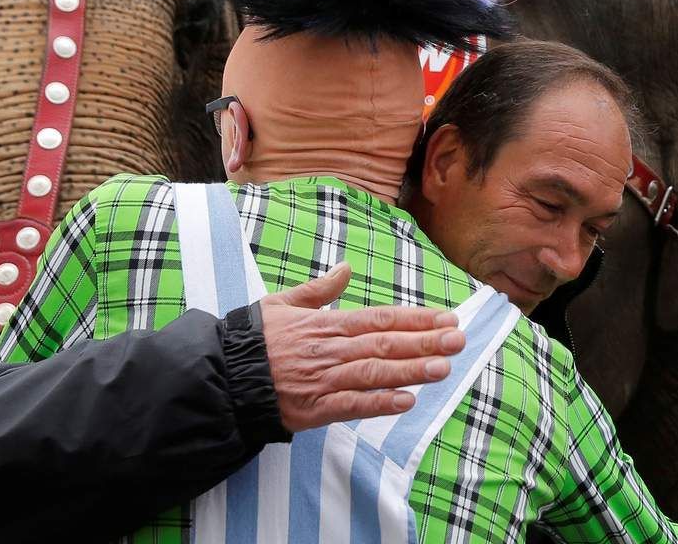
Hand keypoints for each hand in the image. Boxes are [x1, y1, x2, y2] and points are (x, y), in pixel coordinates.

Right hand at [258, 263, 464, 432]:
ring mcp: (323, 380)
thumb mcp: (283, 304)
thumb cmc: (252, 340)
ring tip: (443, 368)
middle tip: (458, 340)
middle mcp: (329, 350)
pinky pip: (351, 405)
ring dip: (411, 370)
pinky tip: (406, 401)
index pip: (379, 318)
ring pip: (374, 373)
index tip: (446, 317)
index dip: (414, 319)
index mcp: (326, 324)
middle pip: (384, 344)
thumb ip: (318, 289)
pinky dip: (379, 403)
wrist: (220, 377)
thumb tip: (345, 268)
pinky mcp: (313, 409)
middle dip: (425, 342)